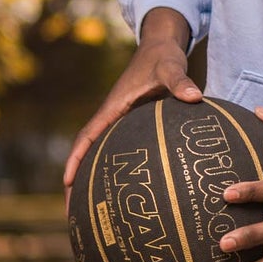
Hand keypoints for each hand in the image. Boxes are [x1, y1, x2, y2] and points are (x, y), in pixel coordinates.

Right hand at [62, 8, 200, 204]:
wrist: (162, 46)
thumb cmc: (163, 57)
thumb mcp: (171, 67)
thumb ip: (180, 82)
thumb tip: (195, 97)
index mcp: (113, 109)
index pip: (86, 138)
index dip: (75, 160)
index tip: (67, 183)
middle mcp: (112, 119)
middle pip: (88, 155)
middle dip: (77, 183)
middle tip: (74, 214)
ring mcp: (121, 124)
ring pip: (102, 157)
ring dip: (94, 181)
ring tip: (95, 215)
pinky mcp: (133, 127)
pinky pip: (120, 153)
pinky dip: (118, 172)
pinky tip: (133, 194)